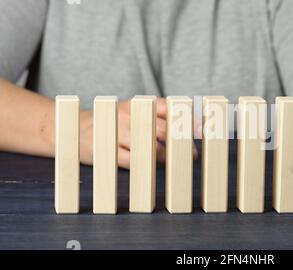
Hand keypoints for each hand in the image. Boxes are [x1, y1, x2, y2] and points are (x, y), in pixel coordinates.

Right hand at [79, 98, 197, 168]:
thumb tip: (194, 130)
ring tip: (176, 164)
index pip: (171, 108)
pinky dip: (146, 167)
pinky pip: (133, 161)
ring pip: (150, 146)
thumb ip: (162, 118)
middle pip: (164, 129)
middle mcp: (131, 114)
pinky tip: (154, 170)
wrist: (74, 129)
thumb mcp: (137, 113)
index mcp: (141, 104)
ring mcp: (117, 131)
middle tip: (193, 155)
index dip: (190, 118)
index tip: (207, 128)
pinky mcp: (106, 150)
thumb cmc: (116, 124)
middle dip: (182, 143)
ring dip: (167, 157)